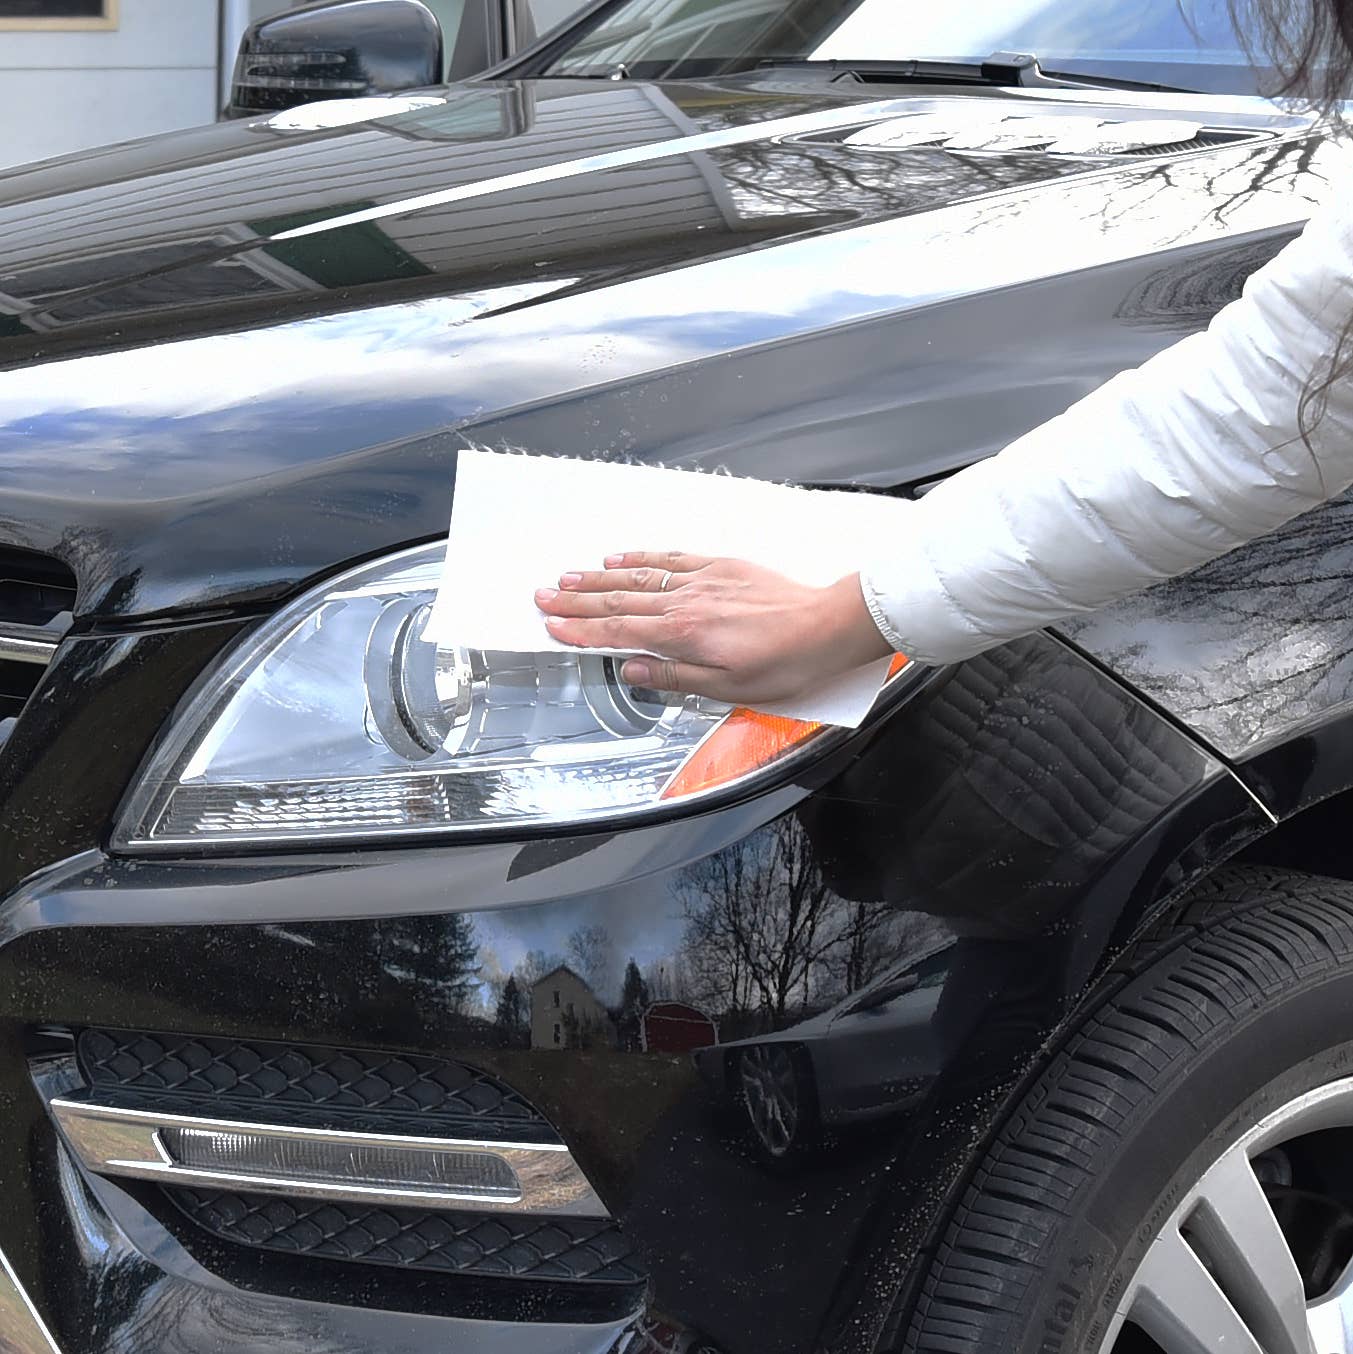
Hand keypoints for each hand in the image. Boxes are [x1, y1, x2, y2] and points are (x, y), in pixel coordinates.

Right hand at [534, 551, 894, 704]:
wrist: (827, 626)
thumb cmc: (786, 662)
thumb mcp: (730, 688)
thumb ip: (677, 678)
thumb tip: (634, 671)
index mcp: (686, 635)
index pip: (620, 633)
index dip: (582, 630)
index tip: (552, 626)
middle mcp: (687, 602)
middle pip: (619, 602)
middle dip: (577, 600)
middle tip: (542, 597)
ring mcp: (702, 580)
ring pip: (638, 578)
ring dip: (598, 578)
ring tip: (567, 577)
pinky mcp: (720, 566)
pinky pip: (670, 558)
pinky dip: (640, 557)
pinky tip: (618, 557)